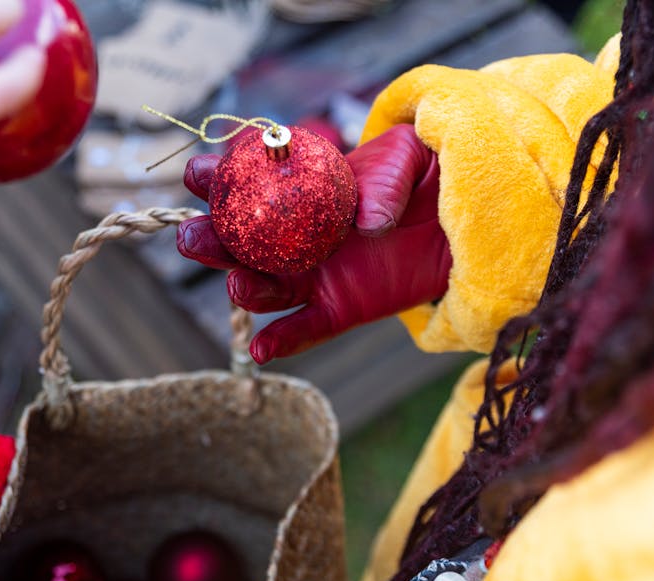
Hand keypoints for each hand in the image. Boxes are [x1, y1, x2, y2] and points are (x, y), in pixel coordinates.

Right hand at [178, 123, 451, 363]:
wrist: (461, 216)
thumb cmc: (426, 173)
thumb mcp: (409, 156)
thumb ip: (386, 177)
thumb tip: (368, 222)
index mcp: (300, 191)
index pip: (249, 185)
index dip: (218, 180)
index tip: (198, 175)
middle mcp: (297, 237)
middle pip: (242, 244)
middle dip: (212, 240)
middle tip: (191, 236)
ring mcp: (317, 275)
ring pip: (268, 287)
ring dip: (245, 288)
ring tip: (238, 284)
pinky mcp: (342, 308)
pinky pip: (306, 328)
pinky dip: (282, 341)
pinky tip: (260, 351)